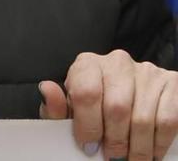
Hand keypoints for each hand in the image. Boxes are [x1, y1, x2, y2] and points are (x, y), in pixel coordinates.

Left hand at [42, 50, 177, 159]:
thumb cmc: (95, 105)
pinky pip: (168, 120)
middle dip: (114, 140)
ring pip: (144, 118)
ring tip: (132, 159)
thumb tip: (47, 89)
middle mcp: (118, 63)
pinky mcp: (171, 84)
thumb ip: (57, 105)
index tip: (88, 146)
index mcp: (88, 64)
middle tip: (112, 157)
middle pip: (117, 108)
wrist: (130, 95)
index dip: (88, 126)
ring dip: (138, 147)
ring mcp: (147, 72)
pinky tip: (151, 152)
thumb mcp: (71, 108)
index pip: (87, 93)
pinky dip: (159, 143)